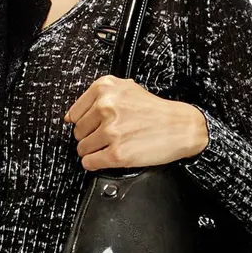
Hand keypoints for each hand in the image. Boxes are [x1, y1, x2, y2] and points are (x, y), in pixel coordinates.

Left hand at [63, 77, 208, 171]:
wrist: (180, 127)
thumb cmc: (155, 110)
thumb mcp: (127, 89)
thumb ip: (100, 97)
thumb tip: (71, 115)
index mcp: (105, 88)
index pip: (75, 113)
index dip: (83, 123)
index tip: (91, 127)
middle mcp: (106, 107)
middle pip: (78, 132)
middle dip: (90, 137)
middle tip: (107, 137)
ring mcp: (111, 131)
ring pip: (82, 148)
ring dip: (93, 151)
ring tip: (110, 147)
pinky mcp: (116, 153)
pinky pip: (89, 163)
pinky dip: (95, 164)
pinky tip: (108, 158)